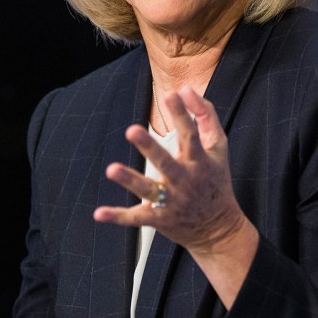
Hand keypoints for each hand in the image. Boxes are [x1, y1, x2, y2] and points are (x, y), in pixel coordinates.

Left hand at [94, 86, 247, 252]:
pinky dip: (117, 217)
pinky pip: (136, 218)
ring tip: (111, 169)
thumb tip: (186, 89)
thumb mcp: (218, 146)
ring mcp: (172, 201)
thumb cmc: (215, 179)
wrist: (218, 228)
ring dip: (130, 180)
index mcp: (200, 160)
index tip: (171, 95)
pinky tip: (98, 213)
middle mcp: (185, 180)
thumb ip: (205, 115)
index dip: (182, 114)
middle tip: (131, 130)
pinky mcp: (159, 218)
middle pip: (166, 162)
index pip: (191, 135)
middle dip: (149, 147)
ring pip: (149, 190)